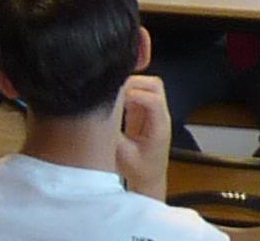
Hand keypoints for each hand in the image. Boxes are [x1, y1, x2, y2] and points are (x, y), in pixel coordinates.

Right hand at [112, 75, 173, 195]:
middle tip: (113, 93)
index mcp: (160, 127)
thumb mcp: (123, 155)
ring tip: (112, 96)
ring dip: (128, 85)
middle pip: (154, 85)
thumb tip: (99, 115)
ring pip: (146, 84)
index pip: (154, 100)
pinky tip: (113, 101)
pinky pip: (136, 91)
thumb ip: (113, 134)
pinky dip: (123, 90)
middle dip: (132, 83)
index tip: (117, 99)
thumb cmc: (140, 170)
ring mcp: (153, 111)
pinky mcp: (143, 110)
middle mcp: (160, 115)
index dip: (135, 94)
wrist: (149, 178)